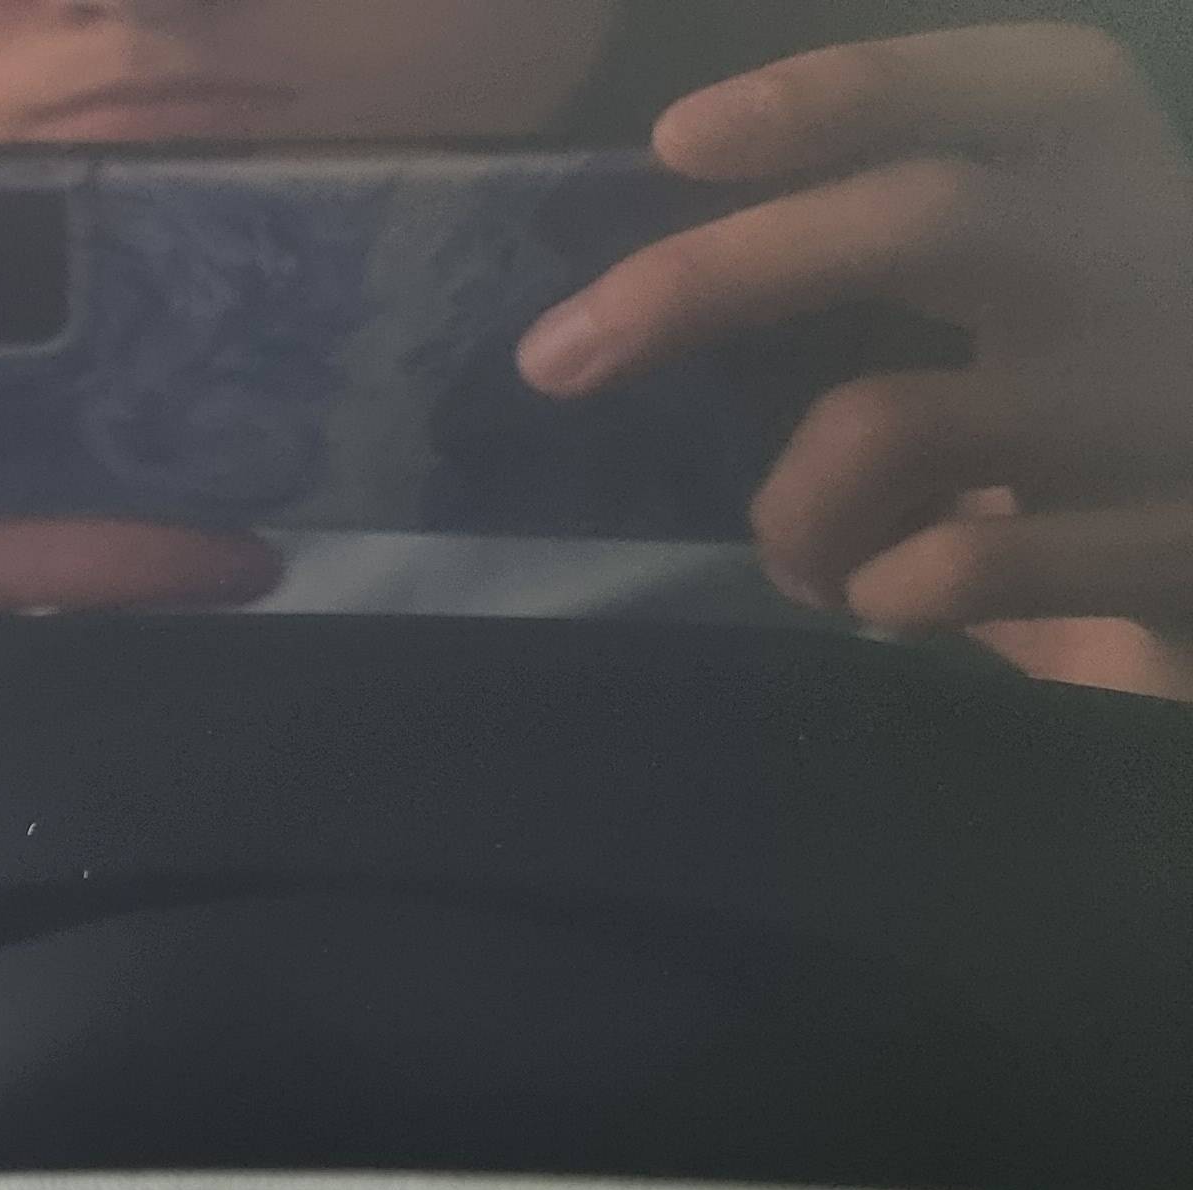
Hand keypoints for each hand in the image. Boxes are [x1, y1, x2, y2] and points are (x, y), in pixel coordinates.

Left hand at [520, 24, 1192, 693]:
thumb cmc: (1104, 430)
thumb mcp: (1026, 305)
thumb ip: (894, 267)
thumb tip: (651, 293)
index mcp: (1112, 177)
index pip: (987, 88)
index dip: (834, 97)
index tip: (677, 143)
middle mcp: (1152, 259)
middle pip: (918, 220)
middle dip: (711, 279)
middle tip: (557, 355)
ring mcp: (1165, 402)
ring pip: (887, 421)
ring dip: (791, 510)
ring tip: (806, 559)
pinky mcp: (1175, 543)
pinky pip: (954, 566)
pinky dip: (880, 590)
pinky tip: (891, 602)